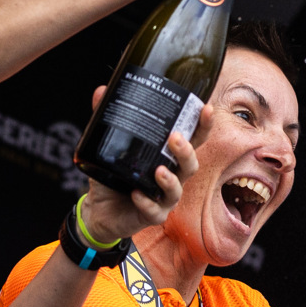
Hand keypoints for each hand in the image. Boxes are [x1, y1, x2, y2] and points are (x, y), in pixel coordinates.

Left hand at [76, 90, 200, 241]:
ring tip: (158, 170)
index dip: (202, 126)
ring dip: (170, 180)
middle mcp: (172, 176)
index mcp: (167, 157)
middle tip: (174, 138)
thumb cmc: (114, 176)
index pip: (192, 139)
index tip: (206, 109)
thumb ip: (108, 119)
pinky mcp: (151, 215)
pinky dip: (146, 203)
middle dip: (186, 152)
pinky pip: (154, 211)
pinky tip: (137, 194)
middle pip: (190, 164)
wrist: (99, 210)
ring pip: (177, 189)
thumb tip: (102, 90)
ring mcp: (164, 198)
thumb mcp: (109, 146)